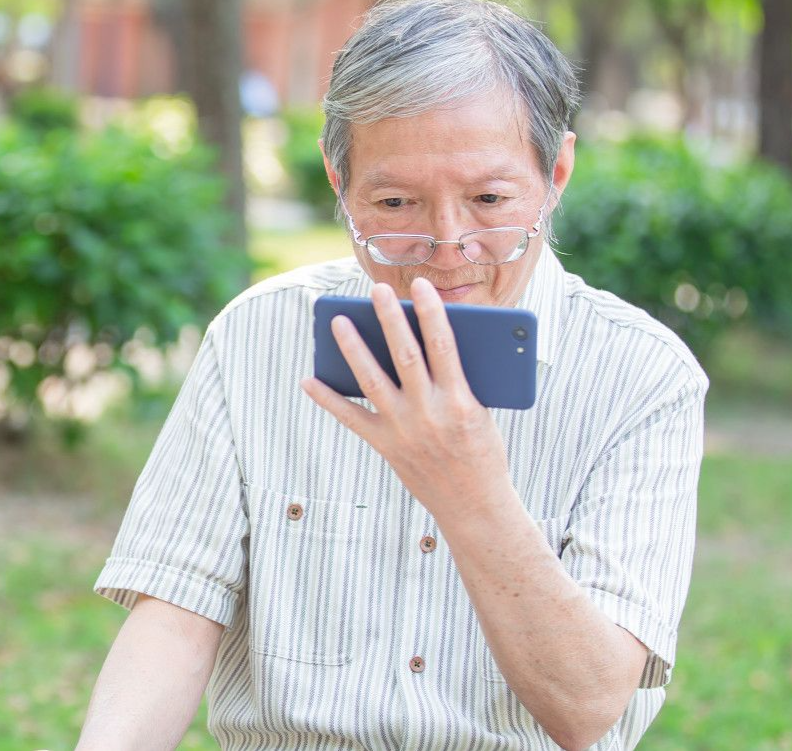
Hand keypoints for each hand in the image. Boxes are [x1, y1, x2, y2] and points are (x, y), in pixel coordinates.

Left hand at [301, 277, 511, 519]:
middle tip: (376, 290)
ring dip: (353, 349)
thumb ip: (457, 380)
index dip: (431, 312)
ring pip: (372, 380)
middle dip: (390, 319)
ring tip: (339, 321)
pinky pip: (350, 418)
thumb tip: (425, 341)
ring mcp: (404, 431)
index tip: (422, 285)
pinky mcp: (386, 447)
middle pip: (404, 355)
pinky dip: (327, 398)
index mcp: (462, 401)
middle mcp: (430, 413)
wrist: (474, 506)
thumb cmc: (482, 450)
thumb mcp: (481, 412)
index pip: (444, 345)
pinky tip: (309, 379)